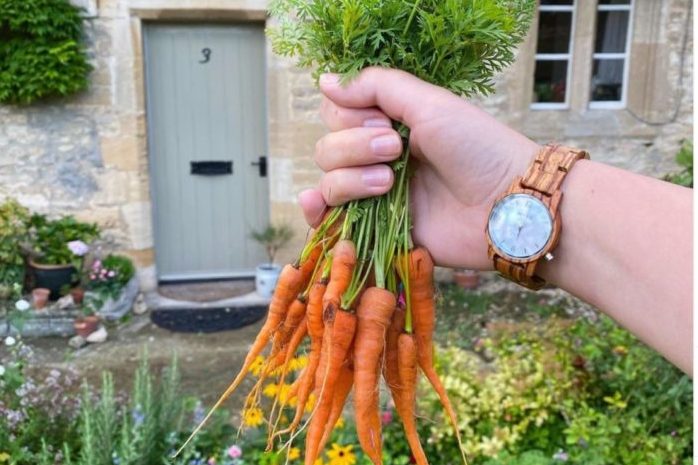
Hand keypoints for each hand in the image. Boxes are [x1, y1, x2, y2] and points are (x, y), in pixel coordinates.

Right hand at [299, 67, 540, 268]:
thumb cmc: (477, 148)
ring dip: (350, 179)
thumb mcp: (430, 103)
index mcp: (389, 126)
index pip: (336, 116)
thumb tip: (325, 81)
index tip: (385, 123)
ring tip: (389, 184)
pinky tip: (315, 205)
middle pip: (326, 149)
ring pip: (328, 182)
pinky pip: (333, 222)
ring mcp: (377, 197)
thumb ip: (376, 87)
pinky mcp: (380, 232)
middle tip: (396, 151)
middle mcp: (378, 160)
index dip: (349, 119)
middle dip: (354, 147)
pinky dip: (317, 212)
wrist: (508, 205)